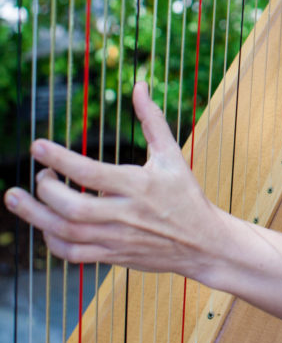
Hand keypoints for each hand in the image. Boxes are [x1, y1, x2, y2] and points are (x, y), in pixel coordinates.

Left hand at [3, 84, 220, 280]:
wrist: (202, 243)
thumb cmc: (186, 194)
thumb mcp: (172, 154)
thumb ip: (152, 120)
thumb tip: (140, 86)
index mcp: (139, 185)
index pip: (91, 172)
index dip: (60, 159)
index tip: (37, 146)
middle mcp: (125, 213)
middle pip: (74, 208)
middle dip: (46, 190)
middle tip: (39, 175)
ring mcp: (117, 238)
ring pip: (67, 232)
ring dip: (35, 216)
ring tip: (15, 198)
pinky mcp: (113, 256)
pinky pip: (73, 253)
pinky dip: (51, 240)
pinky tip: (45, 224)